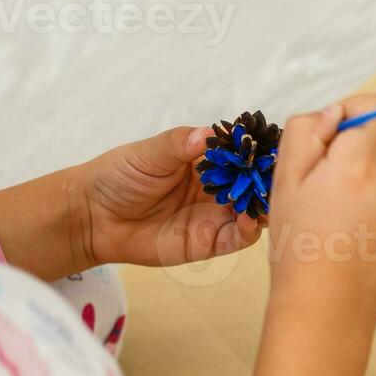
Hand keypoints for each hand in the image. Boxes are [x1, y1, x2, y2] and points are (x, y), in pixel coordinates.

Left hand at [77, 126, 264, 268]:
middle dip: (270, 182)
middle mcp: (217, 188)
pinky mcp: (208, 242)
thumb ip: (180, 144)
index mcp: (207, 161)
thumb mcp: (149, 153)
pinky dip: (250, 230)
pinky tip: (250, 219)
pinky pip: (237, 238)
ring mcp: (215, 216)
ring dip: (266, 207)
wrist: (92, 216)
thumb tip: (208, 133)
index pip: (244, 155)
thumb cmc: (118, 176)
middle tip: (282, 178)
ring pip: (254, 213)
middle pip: (256, 185)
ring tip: (268, 200)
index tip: (276, 149)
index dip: (261, 152)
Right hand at [264, 93, 375, 328]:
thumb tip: (336, 113)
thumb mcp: (285, 179)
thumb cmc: (299, 246)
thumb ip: (309, 131)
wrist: (327, 309)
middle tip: (328, 178)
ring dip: (373, 170)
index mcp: (362, 162)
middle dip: (359, 143)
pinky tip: (359, 224)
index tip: (331, 137)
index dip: (351, 112)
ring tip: (343, 207)